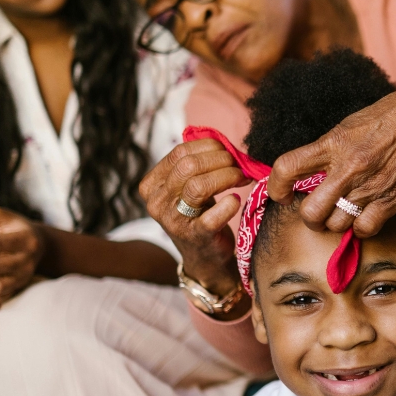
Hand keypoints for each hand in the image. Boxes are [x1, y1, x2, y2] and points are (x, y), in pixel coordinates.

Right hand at [140, 139, 246, 298]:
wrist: (205, 257)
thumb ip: (197, 162)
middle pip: (189, 167)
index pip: (180, 153)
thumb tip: (219, 138)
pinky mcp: (194, 238)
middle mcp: (157, 203)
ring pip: (198, 186)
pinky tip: (236, 200)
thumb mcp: (189, 186)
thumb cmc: (200, 214)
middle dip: (221, 160)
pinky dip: (228, 205)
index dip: (209, 147)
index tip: (229, 150)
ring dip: (227, 177)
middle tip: (239, 164)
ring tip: (242, 178)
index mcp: (152, 185)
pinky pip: (211, 217)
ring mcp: (173, 221)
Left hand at [267, 66, 395, 237]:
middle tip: (315, 212)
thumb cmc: (389, 117)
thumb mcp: (349, 125)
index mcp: (332, 143)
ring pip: (336, 225)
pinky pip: (365, 229)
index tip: (281, 194)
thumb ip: (327, 150)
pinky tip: (364, 215)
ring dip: (336, 223)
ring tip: (343, 212)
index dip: (276, 187)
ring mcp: (371, 186)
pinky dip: (361, 228)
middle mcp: (348, 167)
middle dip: (309, 217)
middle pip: (311, 212)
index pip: (287, 167)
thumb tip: (306, 173)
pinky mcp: (392, 200)